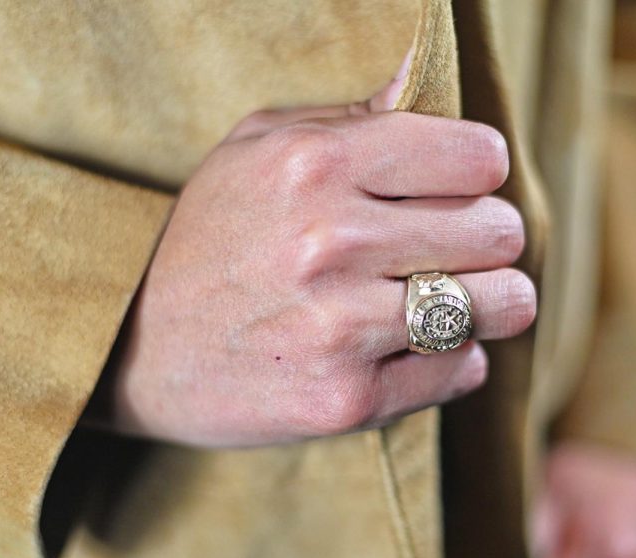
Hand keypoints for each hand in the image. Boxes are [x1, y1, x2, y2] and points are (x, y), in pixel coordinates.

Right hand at [88, 58, 536, 446]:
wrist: (132, 351)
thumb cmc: (208, 239)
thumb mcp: (256, 149)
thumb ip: (350, 117)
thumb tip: (425, 78)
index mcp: (316, 165)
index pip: (479, 156)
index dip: (478, 173)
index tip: (459, 191)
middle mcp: (331, 242)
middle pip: (501, 231)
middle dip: (487, 240)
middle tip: (456, 250)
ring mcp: (340, 328)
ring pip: (503, 304)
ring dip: (489, 302)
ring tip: (453, 298)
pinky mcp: (346, 401)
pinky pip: (464, 369)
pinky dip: (452, 359)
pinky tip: (410, 348)